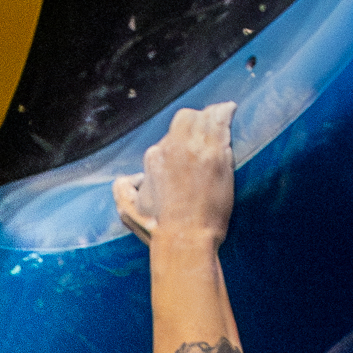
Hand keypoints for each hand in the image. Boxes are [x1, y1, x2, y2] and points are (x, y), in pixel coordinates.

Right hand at [112, 102, 236, 246]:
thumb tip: (125, 180)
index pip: (169, 137)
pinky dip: (226, 116)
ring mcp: (197, 150)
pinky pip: (222, 123)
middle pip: (186, 119)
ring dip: (213, 115)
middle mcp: (173, 148)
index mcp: (154, 159)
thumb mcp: (129, 212)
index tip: (187, 146)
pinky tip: (230, 111)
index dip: (180, 140)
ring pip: (205, 117)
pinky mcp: (217, 155)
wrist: (184, 241)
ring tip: (222, 112)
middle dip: (195, 120)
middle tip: (206, 124)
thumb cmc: (159, 232)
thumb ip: (122, 191)